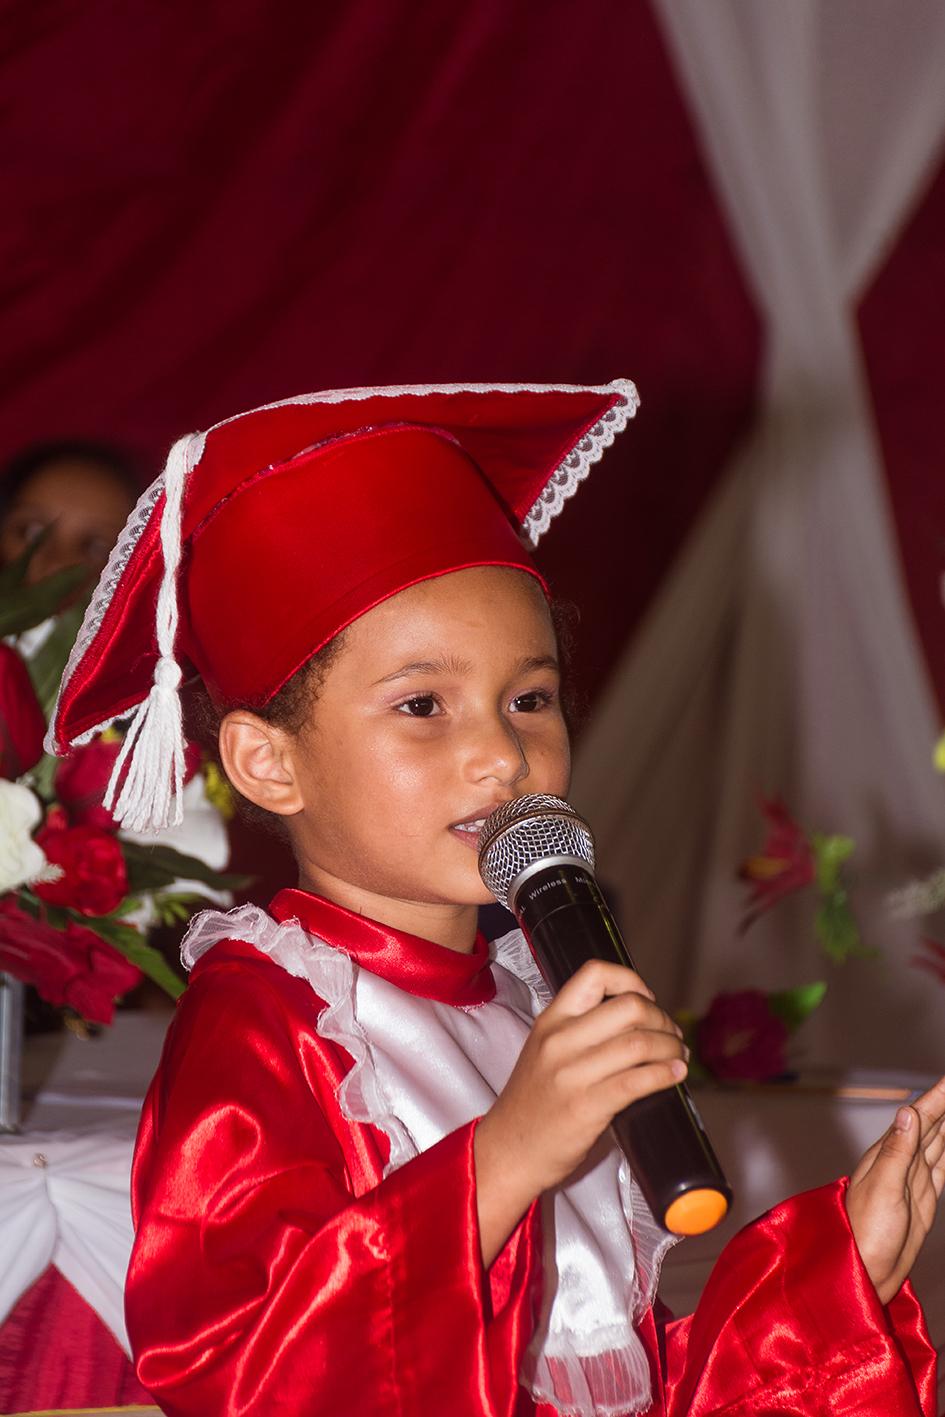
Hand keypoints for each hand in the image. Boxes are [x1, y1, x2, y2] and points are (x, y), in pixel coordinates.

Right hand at [474, 960, 686, 1264]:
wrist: (507, 1150)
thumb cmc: (533, 1102)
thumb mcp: (545, 1051)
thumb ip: (581, 1031)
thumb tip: (638, 1022)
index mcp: (551, 1020)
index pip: (595, 974)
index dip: (631, 980)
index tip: (647, 1000)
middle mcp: (561, 1040)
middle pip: (630, 1007)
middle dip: (662, 1018)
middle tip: (671, 1035)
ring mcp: (573, 1073)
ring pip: (640, 1042)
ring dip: (671, 1048)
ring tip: (678, 1056)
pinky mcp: (587, 1106)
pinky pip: (638, 1081)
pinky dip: (665, 1074)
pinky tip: (675, 1076)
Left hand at [845, 1074, 944, 1304]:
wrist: (865, 1271)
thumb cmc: (865, 1231)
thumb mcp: (883, 1188)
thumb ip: (897, 1151)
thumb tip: (907, 1111)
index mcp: (889, 1153)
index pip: (920, 1116)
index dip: (938, 1096)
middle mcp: (901, 1160)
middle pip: (933, 1124)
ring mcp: (913, 1178)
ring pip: (939, 1141)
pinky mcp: (924, 1198)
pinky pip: (943, 1166)